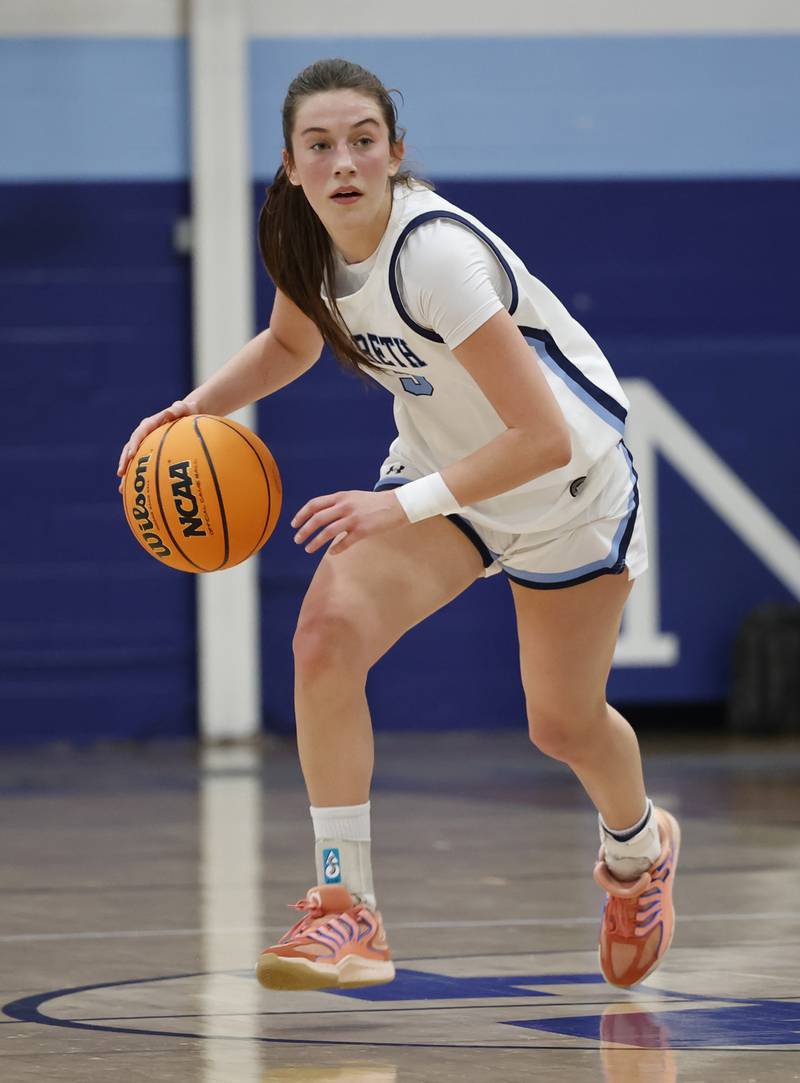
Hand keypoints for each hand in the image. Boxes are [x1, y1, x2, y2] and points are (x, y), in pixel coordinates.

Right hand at [117, 400, 195, 492]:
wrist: (186, 414)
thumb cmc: (186, 411)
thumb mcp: (183, 408)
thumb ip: (178, 409)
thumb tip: (172, 410)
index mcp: (150, 424)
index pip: (140, 433)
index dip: (134, 443)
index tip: (132, 454)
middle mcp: (144, 434)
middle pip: (131, 448)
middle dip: (125, 461)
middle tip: (121, 473)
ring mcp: (145, 444)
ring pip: (133, 459)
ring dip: (127, 473)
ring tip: (121, 489)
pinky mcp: (149, 451)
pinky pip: (142, 464)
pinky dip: (138, 477)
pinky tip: (135, 492)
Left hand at [292, 489, 407, 554]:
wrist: (398, 505)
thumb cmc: (375, 503)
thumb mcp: (354, 497)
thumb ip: (339, 503)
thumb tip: (323, 513)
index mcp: (341, 497)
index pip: (315, 504)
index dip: (302, 514)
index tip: (294, 524)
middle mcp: (345, 506)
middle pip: (317, 519)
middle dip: (304, 530)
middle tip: (297, 540)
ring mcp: (353, 518)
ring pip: (328, 532)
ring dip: (315, 542)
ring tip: (308, 549)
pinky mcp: (363, 530)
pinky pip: (345, 542)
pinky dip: (336, 549)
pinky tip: (331, 553)